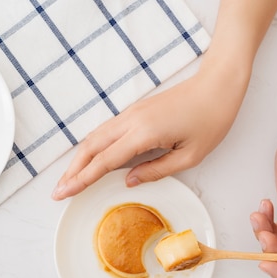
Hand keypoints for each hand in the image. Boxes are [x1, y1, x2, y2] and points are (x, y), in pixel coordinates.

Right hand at [52, 64, 248, 199]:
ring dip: (79, 159)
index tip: (64, 193)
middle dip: (71, 171)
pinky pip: (105, 131)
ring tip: (68, 179)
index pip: (103, 161)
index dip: (81, 180)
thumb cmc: (211, 120)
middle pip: (90, 148)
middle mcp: (130, 121)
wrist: (218, 85)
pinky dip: (92, 147)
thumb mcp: (190, 156)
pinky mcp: (135, 111)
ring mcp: (131, 114)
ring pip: (94, 137)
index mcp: (143, 134)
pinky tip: (89, 159)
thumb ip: (156, 170)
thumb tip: (128, 181)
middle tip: (58, 191)